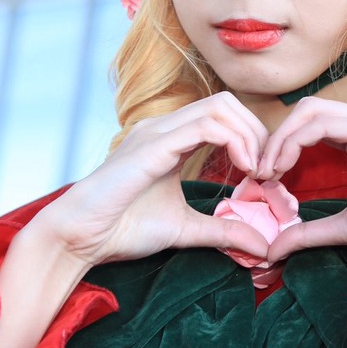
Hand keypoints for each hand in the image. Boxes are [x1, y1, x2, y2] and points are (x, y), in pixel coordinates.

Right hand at [37, 92, 271, 269]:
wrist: (80, 237)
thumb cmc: (122, 229)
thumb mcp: (186, 229)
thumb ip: (223, 231)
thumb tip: (262, 245)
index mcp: (170, 138)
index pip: (223, 115)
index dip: (253, 138)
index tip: (264, 175)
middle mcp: (163, 127)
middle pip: (227, 102)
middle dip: (257, 132)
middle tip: (266, 170)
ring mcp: (156, 132)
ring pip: (219, 107)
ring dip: (250, 136)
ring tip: (256, 171)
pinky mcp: (153, 146)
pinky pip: (205, 126)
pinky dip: (235, 142)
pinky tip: (244, 170)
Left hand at [260, 100, 346, 330]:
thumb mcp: (345, 227)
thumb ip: (310, 231)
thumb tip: (274, 248)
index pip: (313, 124)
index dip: (283, 145)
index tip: (265, 177)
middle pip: (308, 111)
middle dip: (276, 137)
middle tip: (259, 171)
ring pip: (312, 112)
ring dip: (281, 138)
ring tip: (267, 170)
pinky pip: (325, 124)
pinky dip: (296, 141)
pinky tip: (284, 166)